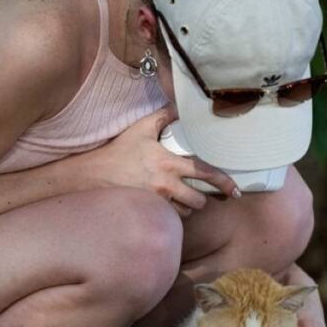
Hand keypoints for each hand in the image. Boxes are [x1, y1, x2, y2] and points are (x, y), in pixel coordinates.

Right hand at [87, 104, 239, 217]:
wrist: (91, 175)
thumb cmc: (117, 152)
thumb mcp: (141, 129)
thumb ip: (163, 116)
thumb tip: (180, 106)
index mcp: (168, 163)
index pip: (204, 173)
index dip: (223, 182)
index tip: (235, 190)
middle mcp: (165, 185)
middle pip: (198, 201)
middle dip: (201, 200)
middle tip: (198, 196)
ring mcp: (156, 202)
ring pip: (183, 214)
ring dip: (185, 209)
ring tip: (178, 201)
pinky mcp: (147, 213)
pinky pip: (167, 220)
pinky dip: (170, 216)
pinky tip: (165, 208)